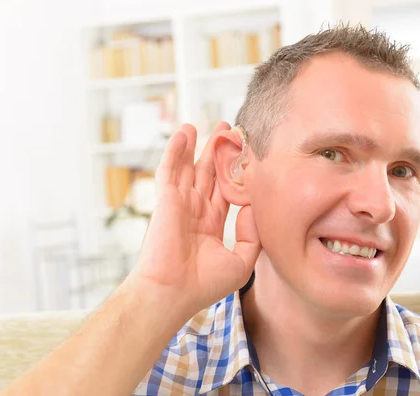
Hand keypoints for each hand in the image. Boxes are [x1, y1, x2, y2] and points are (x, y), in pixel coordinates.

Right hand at [127, 122, 260, 320]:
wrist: (173, 293)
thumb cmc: (204, 285)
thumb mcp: (241, 262)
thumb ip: (252, 235)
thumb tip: (253, 206)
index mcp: (210, 225)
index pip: (227, 192)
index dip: (238, 175)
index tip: (251, 157)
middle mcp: (195, 211)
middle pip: (210, 174)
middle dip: (221, 153)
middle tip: (233, 132)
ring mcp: (180, 203)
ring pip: (191, 167)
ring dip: (200, 145)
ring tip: (214, 126)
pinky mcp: (166, 199)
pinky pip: (170, 168)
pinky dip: (176, 149)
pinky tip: (185, 131)